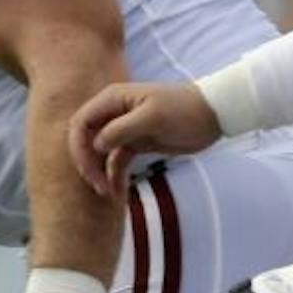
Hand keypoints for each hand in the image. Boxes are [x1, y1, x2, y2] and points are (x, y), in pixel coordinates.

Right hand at [71, 82, 220, 199]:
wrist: (214, 115)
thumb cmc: (185, 110)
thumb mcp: (153, 117)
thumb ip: (120, 129)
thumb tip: (96, 144)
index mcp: (113, 99)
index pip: (81, 123)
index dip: (78, 147)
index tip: (89, 169)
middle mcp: (114, 112)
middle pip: (87, 141)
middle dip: (89, 164)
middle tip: (99, 186)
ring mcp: (124, 129)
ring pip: (100, 155)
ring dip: (101, 174)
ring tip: (110, 194)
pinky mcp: (136, 143)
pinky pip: (117, 162)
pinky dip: (115, 177)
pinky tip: (118, 193)